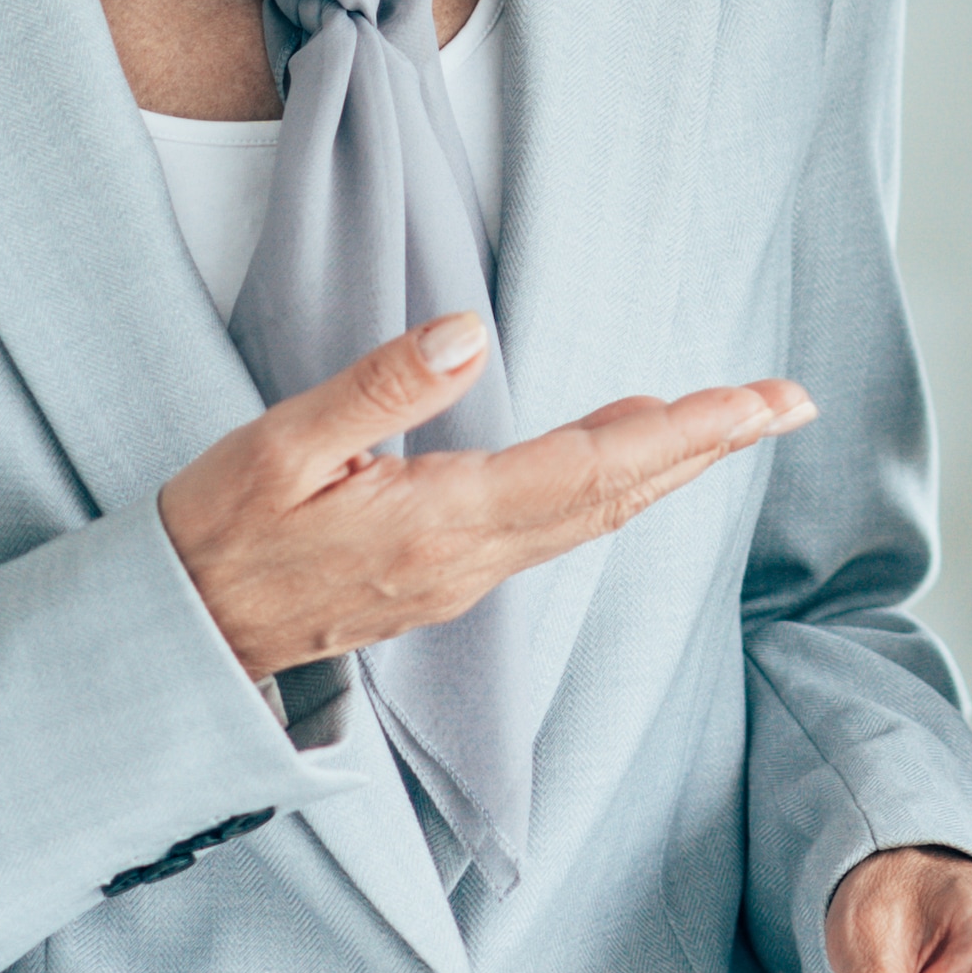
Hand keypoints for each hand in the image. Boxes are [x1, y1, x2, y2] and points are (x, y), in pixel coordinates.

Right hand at [157, 313, 808, 680]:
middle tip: (788, 403)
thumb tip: (471, 331)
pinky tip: (626, 449)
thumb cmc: (216, 536)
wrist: (183, 641)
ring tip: (732, 417)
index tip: (753, 404)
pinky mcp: (446, 577)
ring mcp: (462, 577)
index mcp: (438, 524)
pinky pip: (554, 524)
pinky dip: (609, 481)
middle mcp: (470, 561)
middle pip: (613, 496)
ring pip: (589, 514)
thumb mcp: (277, 448)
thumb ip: (378, 390)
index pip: (588, 469)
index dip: (679, 433)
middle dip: (706, 447)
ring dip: (667, 464)